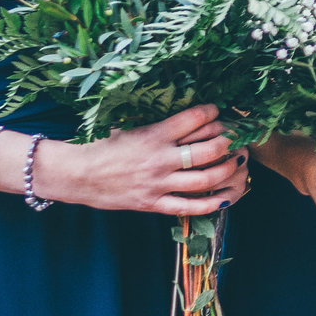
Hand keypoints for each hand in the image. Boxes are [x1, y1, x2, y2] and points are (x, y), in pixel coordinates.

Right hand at [39, 103, 248, 215]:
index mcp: (153, 135)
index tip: (218, 110)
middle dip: (229, 142)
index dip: (212, 112)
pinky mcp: (153, 203)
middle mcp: (159, 159)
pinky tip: (224, 197)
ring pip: (204, 179)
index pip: (194, 119)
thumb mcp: (129, 125)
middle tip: (237, 137)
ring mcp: (158, 183)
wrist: (78, 175)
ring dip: (226, 170)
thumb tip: (184, 109)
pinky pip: (188, 207)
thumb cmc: (104, 145)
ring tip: (237, 162)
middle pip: (207, 150)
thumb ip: (157, 120)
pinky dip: (210, 204)